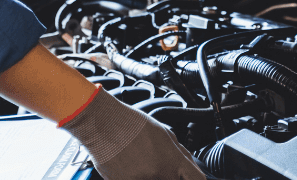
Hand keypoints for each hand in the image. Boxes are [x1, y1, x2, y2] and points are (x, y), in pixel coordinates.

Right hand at [60, 87, 205, 179]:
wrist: (101, 124)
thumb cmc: (129, 123)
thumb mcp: (163, 132)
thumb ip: (178, 152)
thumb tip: (188, 163)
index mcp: (172, 161)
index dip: (194, 179)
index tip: (189, 178)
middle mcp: (159, 175)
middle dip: (169, 175)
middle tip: (156, 163)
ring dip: (151, 175)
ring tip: (140, 162)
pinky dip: (133, 176)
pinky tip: (128, 165)